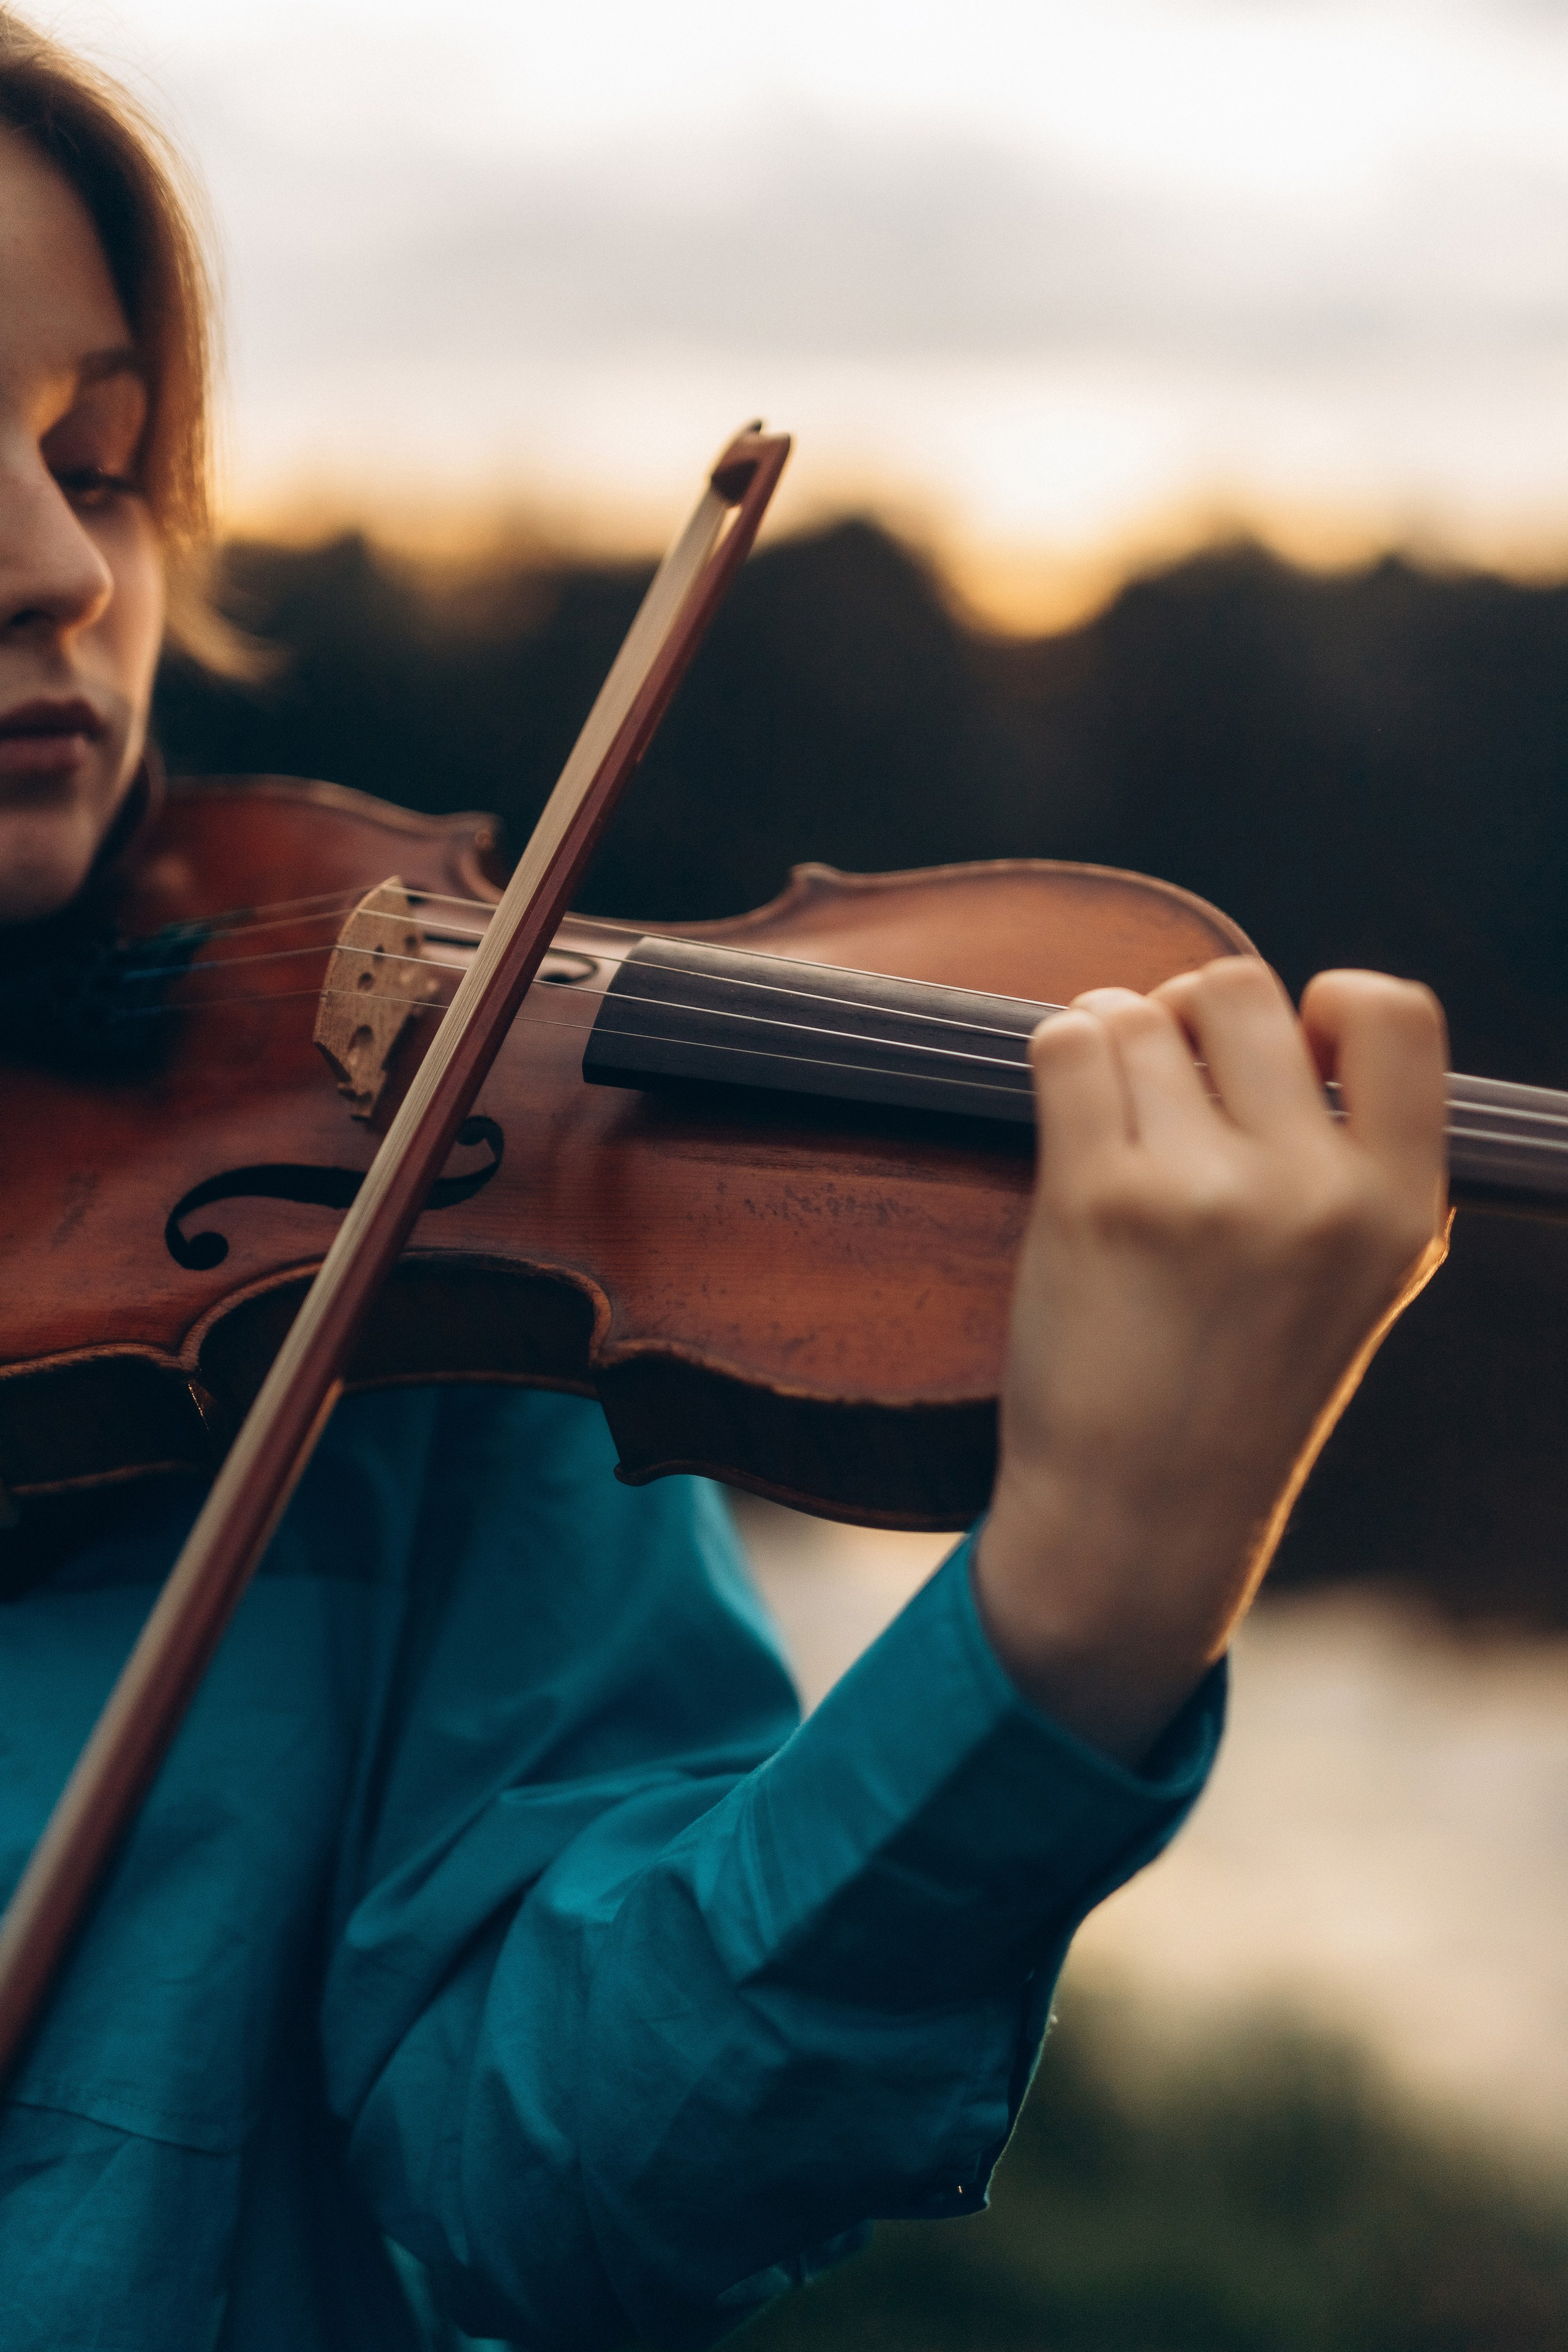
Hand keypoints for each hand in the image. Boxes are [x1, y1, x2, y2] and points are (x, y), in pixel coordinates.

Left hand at [973, 959, 1448, 1765]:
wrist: (1140, 1515)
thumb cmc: (1240, 1388)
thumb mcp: (1362, 1282)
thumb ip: (1360, 1159)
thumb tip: (1308, 1018)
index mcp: (1397, 1205)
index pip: (1397, 1014)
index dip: (1327, 1004)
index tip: (1285, 1052)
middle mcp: (1312, 1191)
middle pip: (1237, 989)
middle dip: (1189, 1016)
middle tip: (1169, 1085)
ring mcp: (1203, 1192)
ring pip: (1138, 1014)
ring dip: (1113, 1040)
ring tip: (1114, 1115)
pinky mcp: (1098, 1200)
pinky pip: (1068, 1045)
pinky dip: (1060, 1055)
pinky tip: (1071, 1108)